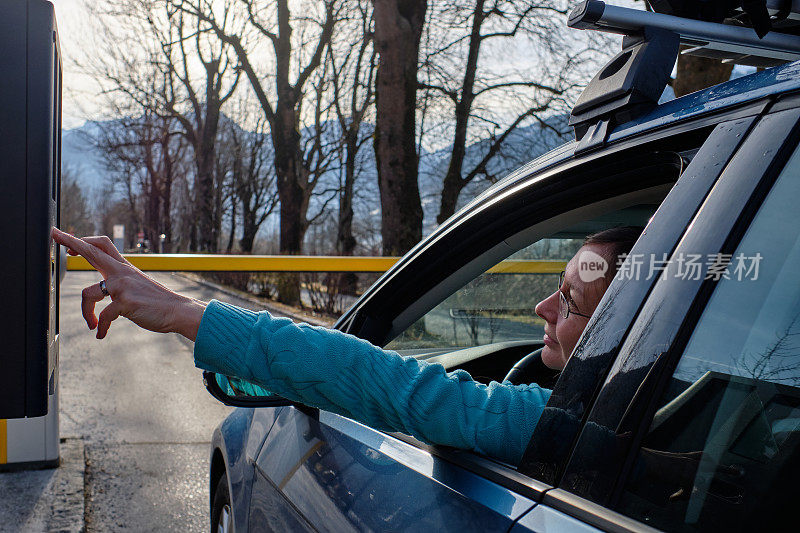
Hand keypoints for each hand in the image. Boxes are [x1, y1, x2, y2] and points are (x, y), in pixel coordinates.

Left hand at [51, 227, 205, 340]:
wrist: (177, 311)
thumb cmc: (158, 301)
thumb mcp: (138, 284)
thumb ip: (121, 281)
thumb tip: (103, 288)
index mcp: (124, 267)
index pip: (101, 245)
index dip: (82, 240)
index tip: (65, 236)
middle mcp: (122, 272)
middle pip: (92, 251)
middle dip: (71, 242)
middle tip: (54, 234)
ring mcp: (123, 286)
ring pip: (87, 294)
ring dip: (85, 312)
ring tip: (91, 323)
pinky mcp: (126, 303)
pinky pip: (104, 316)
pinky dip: (101, 326)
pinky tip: (101, 334)